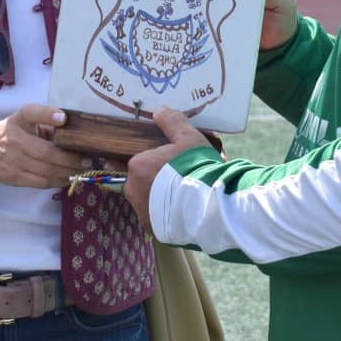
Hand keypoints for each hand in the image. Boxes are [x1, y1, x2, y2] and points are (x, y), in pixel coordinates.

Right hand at [0, 104, 86, 189]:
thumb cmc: (11, 132)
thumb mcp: (24, 119)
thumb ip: (45, 122)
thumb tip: (73, 127)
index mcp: (19, 120)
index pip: (31, 113)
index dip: (47, 115)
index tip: (63, 118)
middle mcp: (14, 139)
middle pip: (46, 152)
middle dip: (71, 158)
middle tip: (89, 159)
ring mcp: (13, 161)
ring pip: (46, 170)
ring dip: (69, 172)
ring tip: (83, 170)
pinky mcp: (15, 177)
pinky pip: (41, 182)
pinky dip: (58, 181)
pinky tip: (69, 177)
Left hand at [124, 107, 213, 235]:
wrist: (208, 206)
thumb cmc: (196, 168)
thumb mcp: (188, 138)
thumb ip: (172, 122)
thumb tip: (159, 110)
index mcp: (137, 166)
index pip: (141, 161)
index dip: (156, 161)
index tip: (171, 163)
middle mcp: (132, 190)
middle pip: (143, 182)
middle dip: (158, 180)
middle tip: (181, 179)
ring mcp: (141, 212)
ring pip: (149, 201)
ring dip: (162, 198)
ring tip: (186, 196)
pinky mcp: (153, 230)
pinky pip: (157, 219)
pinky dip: (167, 215)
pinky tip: (184, 211)